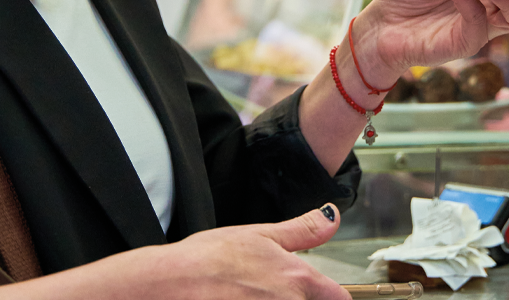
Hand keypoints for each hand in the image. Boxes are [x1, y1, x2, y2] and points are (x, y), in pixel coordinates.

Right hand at [137, 205, 349, 299]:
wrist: (170, 287)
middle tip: (265, 290)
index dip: (329, 295)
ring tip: (245, 296)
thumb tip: (331, 217)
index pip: (339, 299)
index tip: (319, 292)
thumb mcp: (258, 234)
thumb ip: (302, 231)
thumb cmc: (207, 261)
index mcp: (298, 280)